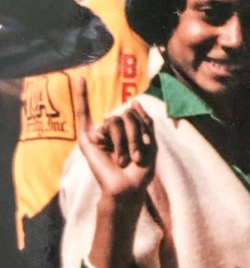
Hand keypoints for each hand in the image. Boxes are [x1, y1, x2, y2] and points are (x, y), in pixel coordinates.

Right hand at [75, 77, 155, 202]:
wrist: (128, 188)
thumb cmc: (140, 171)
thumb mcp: (150, 144)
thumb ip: (145, 122)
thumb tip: (134, 102)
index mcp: (127, 131)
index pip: (134, 114)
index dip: (143, 128)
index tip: (146, 145)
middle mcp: (112, 131)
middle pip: (124, 116)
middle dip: (135, 134)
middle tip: (136, 157)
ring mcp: (99, 133)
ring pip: (114, 121)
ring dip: (124, 141)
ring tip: (123, 160)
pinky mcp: (87, 139)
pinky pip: (83, 114)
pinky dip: (81, 96)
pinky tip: (80, 79)